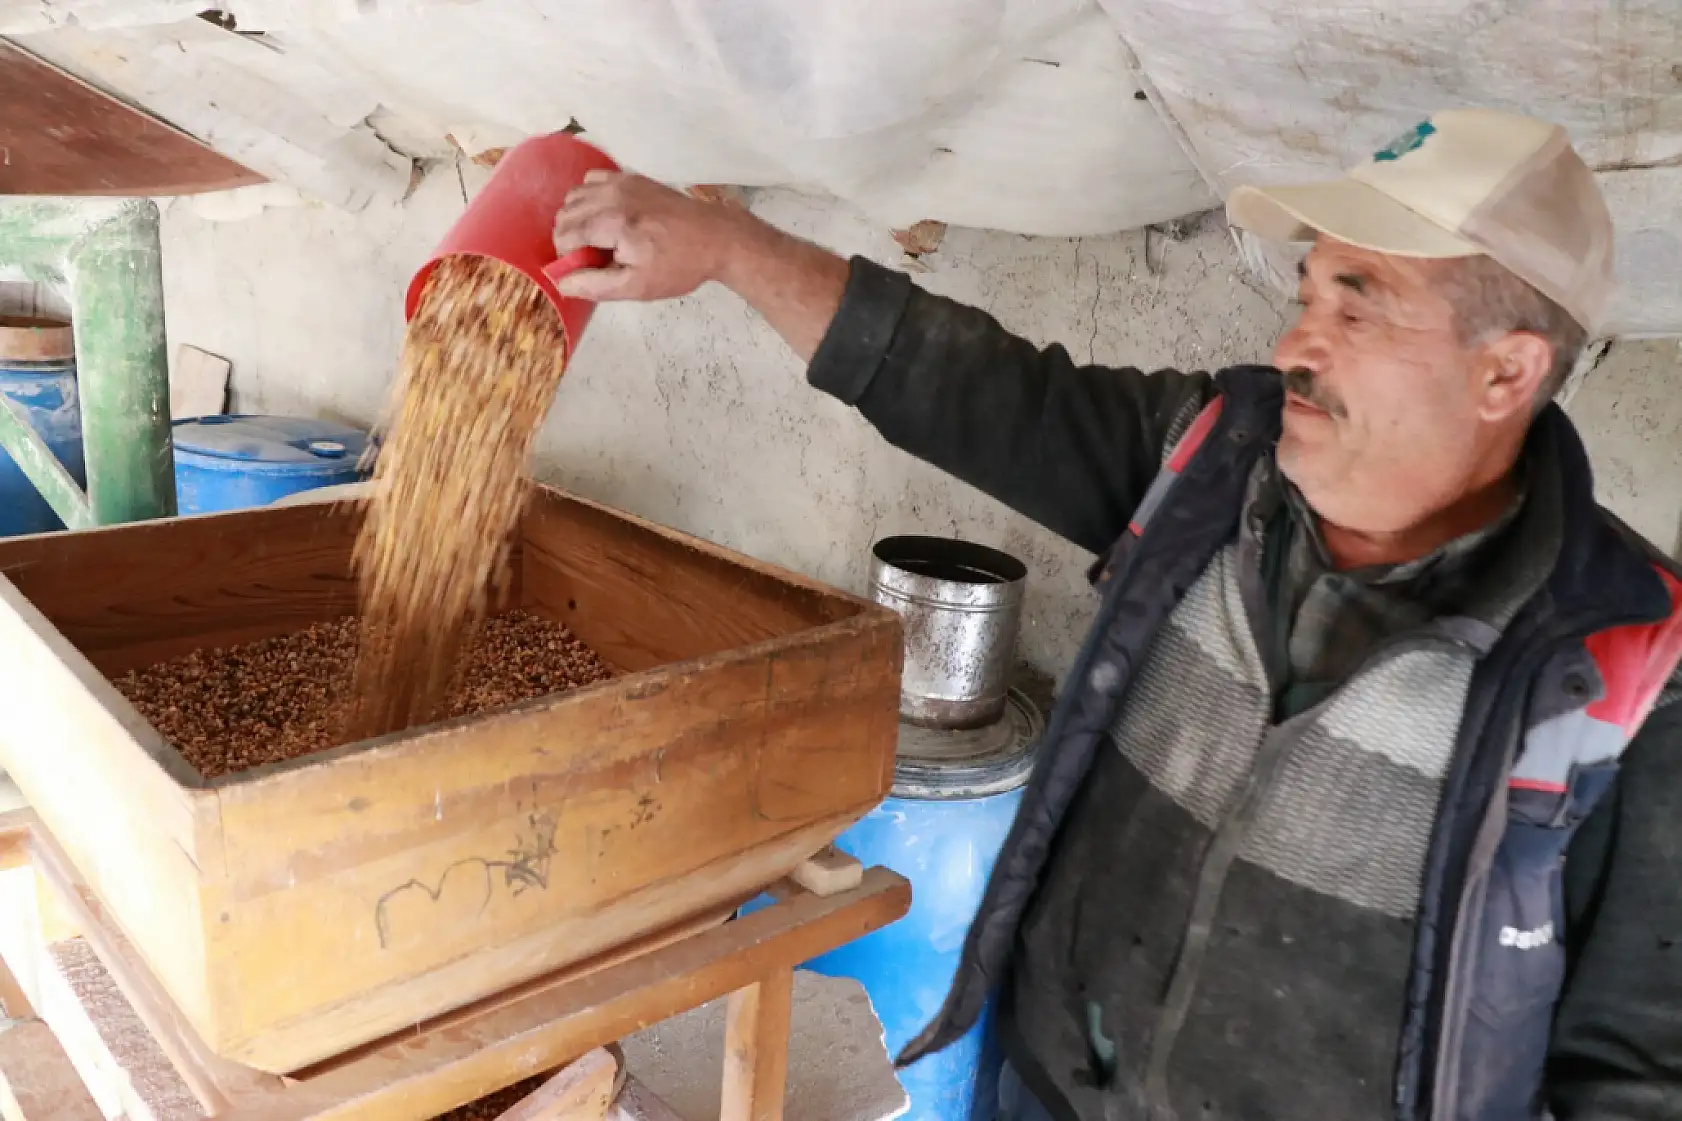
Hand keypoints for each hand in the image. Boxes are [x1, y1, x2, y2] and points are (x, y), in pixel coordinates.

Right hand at [551, 172, 746, 301]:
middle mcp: (613, 196)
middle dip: (570, 237)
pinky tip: (606, 216)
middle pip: (566, 213)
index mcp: (613, 224)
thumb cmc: (679, 265)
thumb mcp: (637, 286)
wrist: (715, 237)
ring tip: (599, 239)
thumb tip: (561, 282)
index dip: (566, 255)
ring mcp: (622, 182)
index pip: (564, 234)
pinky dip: (590, 197)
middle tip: (594, 257)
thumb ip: (594, 285)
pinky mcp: (631, 177)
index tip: (584, 268)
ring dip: (577, 217)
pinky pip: (593, 180)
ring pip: (575, 195)